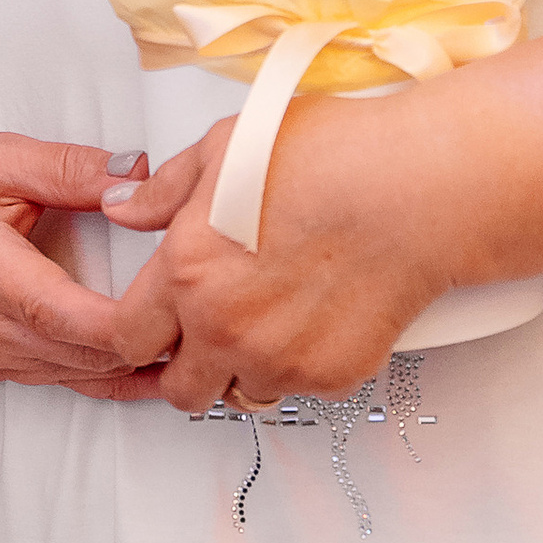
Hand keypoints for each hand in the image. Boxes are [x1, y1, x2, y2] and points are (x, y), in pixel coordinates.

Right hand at [0, 133, 178, 390]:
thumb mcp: (0, 156)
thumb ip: (70, 168)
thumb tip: (135, 176)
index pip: (48, 307)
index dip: (108, 322)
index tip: (161, 314)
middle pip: (64, 350)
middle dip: (133, 346)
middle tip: (197, 325)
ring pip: (62, 373)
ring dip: (123, 367)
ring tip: (186, 346)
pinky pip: (51, 383)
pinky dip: (103, 383)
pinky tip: (147, 377)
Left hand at [102, 103, 450, 412]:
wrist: (416, 188)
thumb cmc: (332, 158)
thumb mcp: (224, 148)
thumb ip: (164, 190)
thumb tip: (125, 208)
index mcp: (187, 272)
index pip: (128, 338)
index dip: (139, 331)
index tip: (153, 324)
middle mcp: (225, 327)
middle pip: (179, 389)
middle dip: (187, 367)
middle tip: (209, 334)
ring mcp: (279, 359)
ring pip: (240, 393)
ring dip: (245, 368)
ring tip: (272, 320)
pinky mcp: (330, 375)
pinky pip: (298, 389)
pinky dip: (302, 365)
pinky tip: (317, 318)